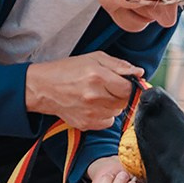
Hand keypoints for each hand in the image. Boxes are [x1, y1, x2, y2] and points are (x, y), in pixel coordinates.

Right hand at [25, 53, 144, 131]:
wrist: (43, 88)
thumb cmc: (68, 70)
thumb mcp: (94, 58)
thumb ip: (119, 65)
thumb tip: (139, 73)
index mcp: (97, 76)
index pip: (129, 88)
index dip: (132, 86)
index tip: (128, 83)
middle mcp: (94, 96)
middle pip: (125, 101)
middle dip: (121, 94)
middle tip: (109, 86)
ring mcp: (90, 113)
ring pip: (117, 112)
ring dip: (113, 104)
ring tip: (98, 94)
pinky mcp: (86, 124)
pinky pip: (107, 122)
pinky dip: (104, 114)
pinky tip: (93, 105)